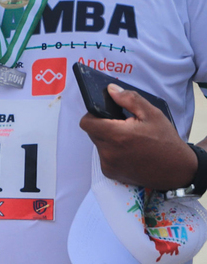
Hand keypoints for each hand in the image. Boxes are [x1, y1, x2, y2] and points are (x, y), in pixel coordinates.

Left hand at [79, 84, 195, 188]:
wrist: (176, 169)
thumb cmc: (166, 141)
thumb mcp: (152, 114)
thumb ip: (129, 99)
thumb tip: (111, 90)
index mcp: (116, 135)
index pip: (86, 122)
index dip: (93, 115)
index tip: (104, 113)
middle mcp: (108, 152)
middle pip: (92, 132)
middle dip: (104, 126)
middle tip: (123, 125)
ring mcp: (108, 164)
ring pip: (98, 144)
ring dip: (108, 139)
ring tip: (129, 139)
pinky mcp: (110, 172)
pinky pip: (104, 156)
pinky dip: (112, 151)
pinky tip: (129, 151)